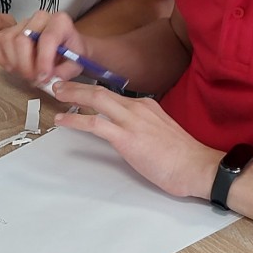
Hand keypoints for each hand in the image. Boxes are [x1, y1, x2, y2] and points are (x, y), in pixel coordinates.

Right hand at [0, 10, 82, 85]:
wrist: (64, 46)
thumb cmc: (69, 54)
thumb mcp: (75, 65)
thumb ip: (64, 73)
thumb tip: (49, 80)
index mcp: (60, 22)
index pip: (47, 38)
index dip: (43, 61)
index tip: (43, 79)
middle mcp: (40, 17)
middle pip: (22, 40)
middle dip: (25, 65)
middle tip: (33, 80)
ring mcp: (21, 22)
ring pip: (7, 42)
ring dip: (14, 64)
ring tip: (25, 75)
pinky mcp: (8, 30)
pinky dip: (2, 60)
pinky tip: (14, 67)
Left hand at [51, 82, 222, 200]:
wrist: (197, 167)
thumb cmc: (183, 158)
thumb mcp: (160, 134)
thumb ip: (143, 129)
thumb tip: (126, 135)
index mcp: (147, 106)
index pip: (115, 95)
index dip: (93, 92)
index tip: (79, 92)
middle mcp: (138, 108)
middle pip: (101, 91)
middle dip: (77, 87)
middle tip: (59, 86)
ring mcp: (132, 121)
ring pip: (96, 100)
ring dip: (72, 96)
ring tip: (55, 96)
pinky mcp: (126, 138)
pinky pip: (94, 123)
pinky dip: (74, 120)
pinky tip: (61, 121)